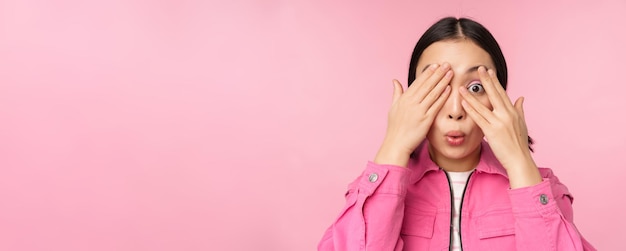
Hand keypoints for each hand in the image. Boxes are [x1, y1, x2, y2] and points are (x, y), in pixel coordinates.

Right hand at [374, 63, 451, 166]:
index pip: (418, 82)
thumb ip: (396, 93)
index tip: (435, 65)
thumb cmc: (395, 127)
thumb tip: (395, 81)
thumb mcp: (392, 108)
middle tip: (446, 64)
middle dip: (438, 74)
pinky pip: (436, 105)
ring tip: (450, 73)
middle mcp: (411, 103)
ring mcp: (419, 111)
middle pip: (427, 85)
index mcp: (404, 99)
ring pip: (433, 93)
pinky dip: (443, 96)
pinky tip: (449, 89)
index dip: (428, 73)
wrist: (396, 143)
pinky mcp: (426, 119)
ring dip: (442, 82)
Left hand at [459, 66, 541, 187]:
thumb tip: (521, 97)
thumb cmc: (519, 144)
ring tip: (462, 87)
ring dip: (471, 96)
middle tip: (479, 68)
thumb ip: (519, 109)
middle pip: (494, 94)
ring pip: (483, 106)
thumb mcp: (522, 124)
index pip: (502, 93)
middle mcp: (507, 115)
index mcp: (513, 112)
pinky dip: (471, 110)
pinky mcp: (492, 132)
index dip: (495, 82)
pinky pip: (479, 118)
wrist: (520, 160)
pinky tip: (463, 103)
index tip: (489, 71)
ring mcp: (499, 123)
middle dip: (486, 81)